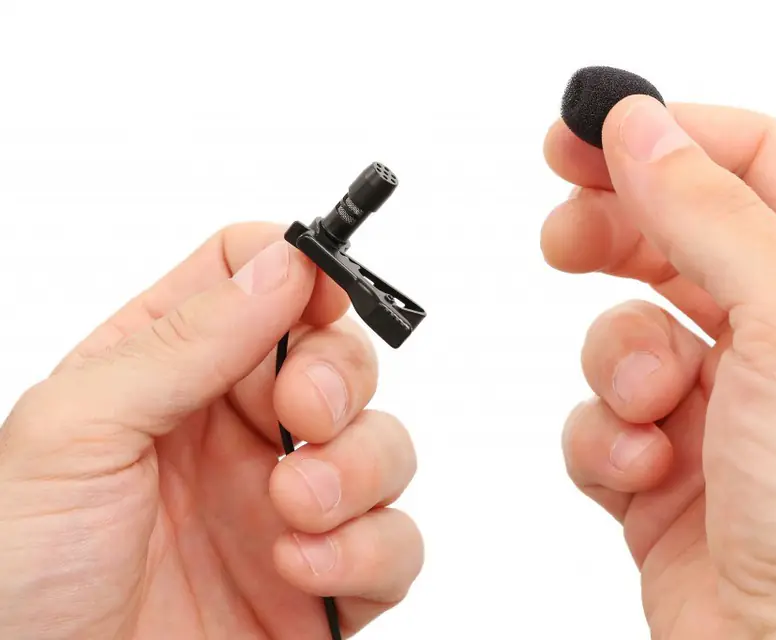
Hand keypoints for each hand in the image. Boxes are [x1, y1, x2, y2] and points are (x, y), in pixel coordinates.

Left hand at [0, 224, 422, 638]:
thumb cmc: (18, 571)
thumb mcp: (75, 431)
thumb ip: (183, 340)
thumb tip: (283, 263)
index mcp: (170, 372)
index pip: (258, 280)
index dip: (300, 270)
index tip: (320, 293)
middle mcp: (238, 431)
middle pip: (340, 356)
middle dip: (340, 376)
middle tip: (306, 413)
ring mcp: (288, 505)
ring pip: (385, 445)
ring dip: (357, 468)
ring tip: (294, 505)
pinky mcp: (326, 581)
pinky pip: (396, 544)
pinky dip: (366, 551)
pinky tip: (298, 568)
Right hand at [542, 98, 775, 636]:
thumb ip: (713, 214)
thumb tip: (643, 129)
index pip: (746, 162)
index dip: (663, 135)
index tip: (582, 134)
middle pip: (673, 232)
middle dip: (613, 233)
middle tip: (564, 234)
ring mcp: (718, 396)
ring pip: (622, 329)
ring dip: (618, 365)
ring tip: (650, 407)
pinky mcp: (662, 458)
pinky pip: (599, 413)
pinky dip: (605, 438)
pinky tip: (645, 472)